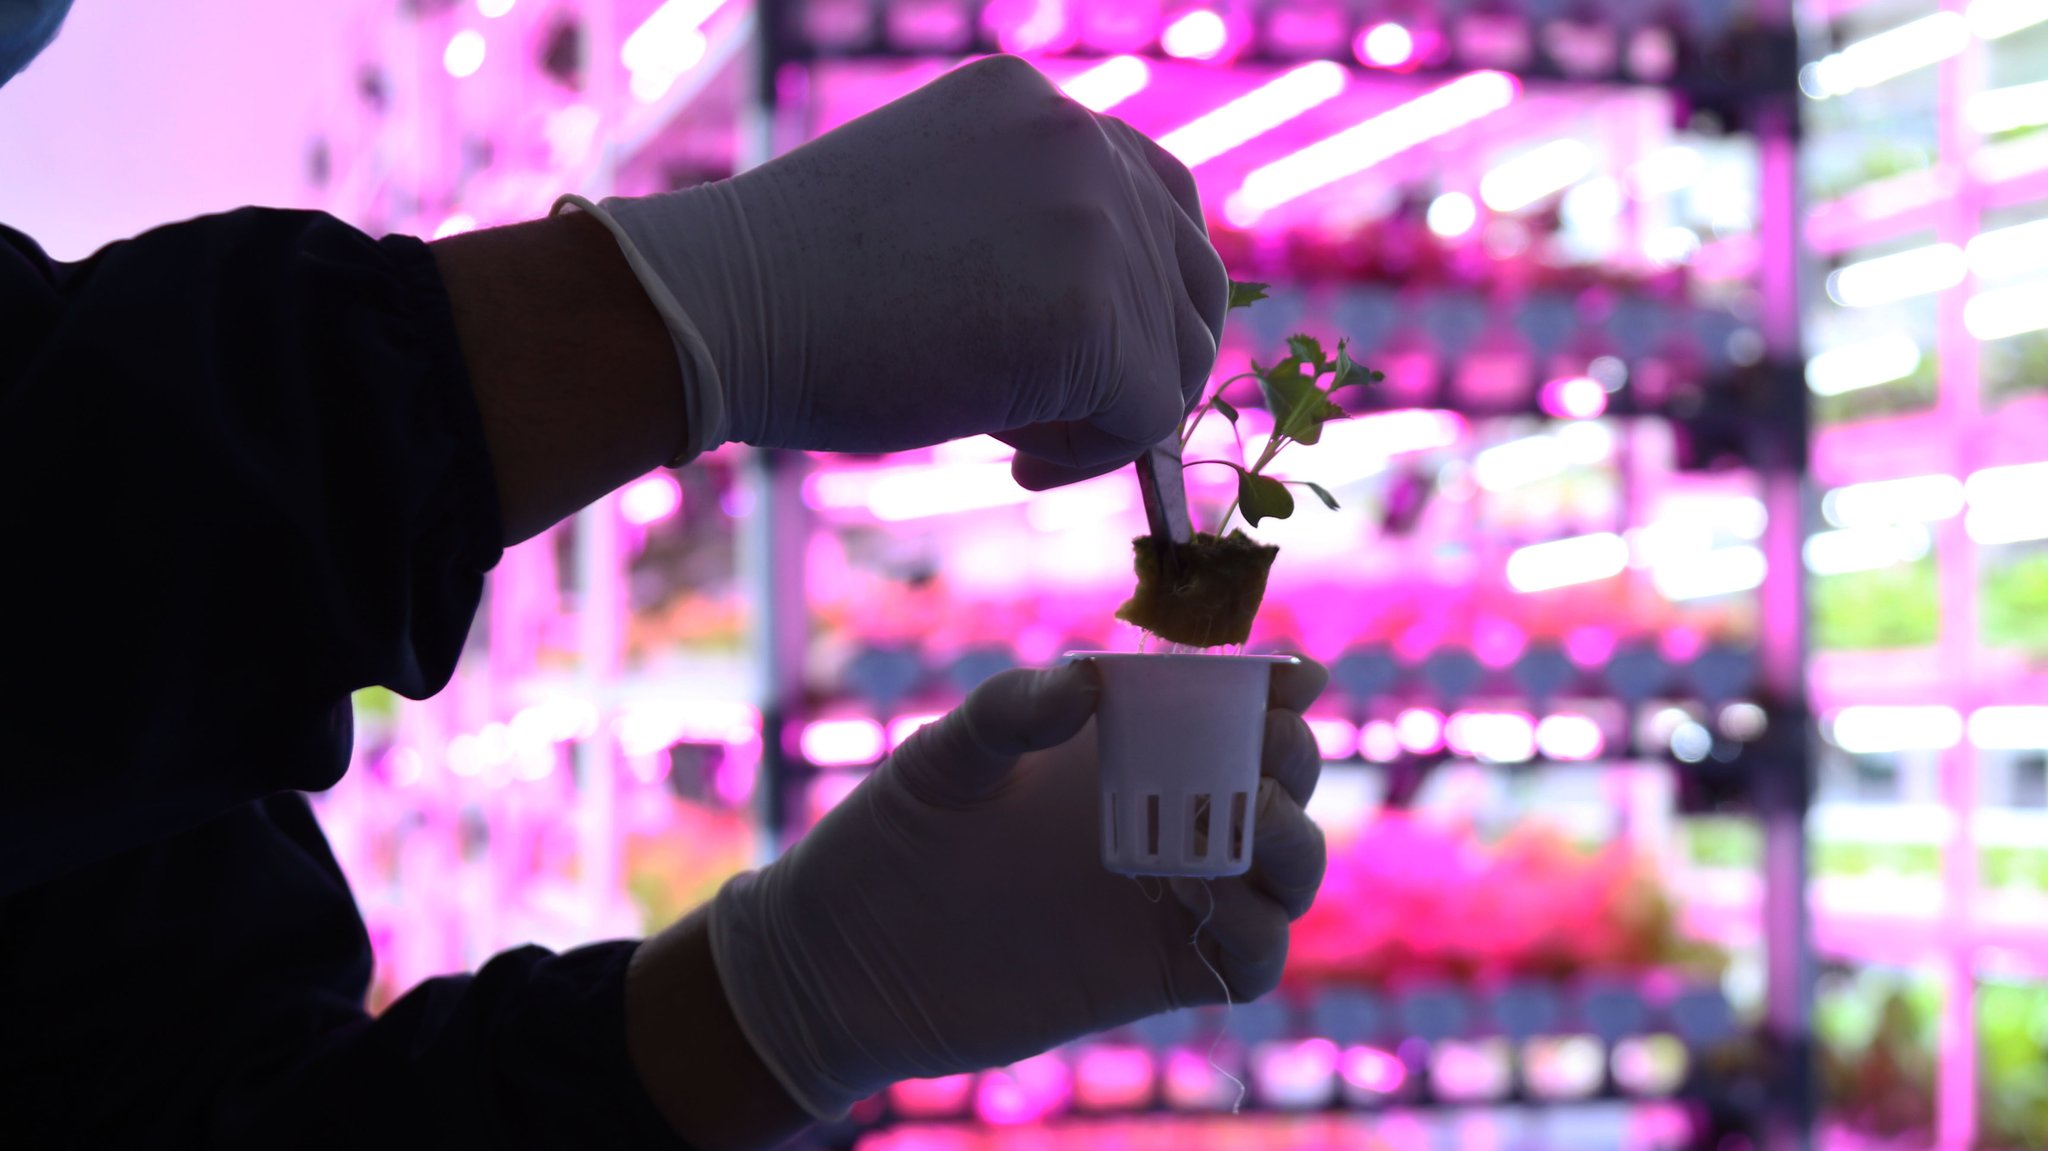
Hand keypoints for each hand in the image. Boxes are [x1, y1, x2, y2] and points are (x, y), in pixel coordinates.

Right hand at [579, 54, 1228, 487]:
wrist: (718, 311)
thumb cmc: (796, 287)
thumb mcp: (934, 217)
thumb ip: (1026, 232)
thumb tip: (1117, 328)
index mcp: (1036, 104)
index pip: (1158, 199)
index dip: (1139, 295)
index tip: (1083, 359)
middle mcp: (1081, 139)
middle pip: (1190, 277)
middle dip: (1140, 362)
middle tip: (1058, 418)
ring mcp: (1095, 220)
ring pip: (1173, 352)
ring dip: (1109, 412)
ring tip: (1017, 438)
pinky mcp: (1094, 314)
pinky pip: (1149, 414)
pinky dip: (1096, 456)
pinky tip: (1016, 459)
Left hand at [705, 657, 1328, 1118]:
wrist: (848, 960)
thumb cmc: (892, 840)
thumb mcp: (944, 758)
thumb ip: (1012, 710)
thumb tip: (1088, 678)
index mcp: (1124, 745)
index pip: (1233, 704)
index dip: (1281, 685)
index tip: (1292, 675)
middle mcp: (1164, 813)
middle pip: (1279, 777)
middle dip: (1290, 755)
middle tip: (1264, 750)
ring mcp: (1170, 895)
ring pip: (1285, 867)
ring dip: (1290, 842)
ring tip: (1248, 825)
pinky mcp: (1162, 971)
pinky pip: (1251, 956)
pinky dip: (1261, 931)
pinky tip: (1217, 907)